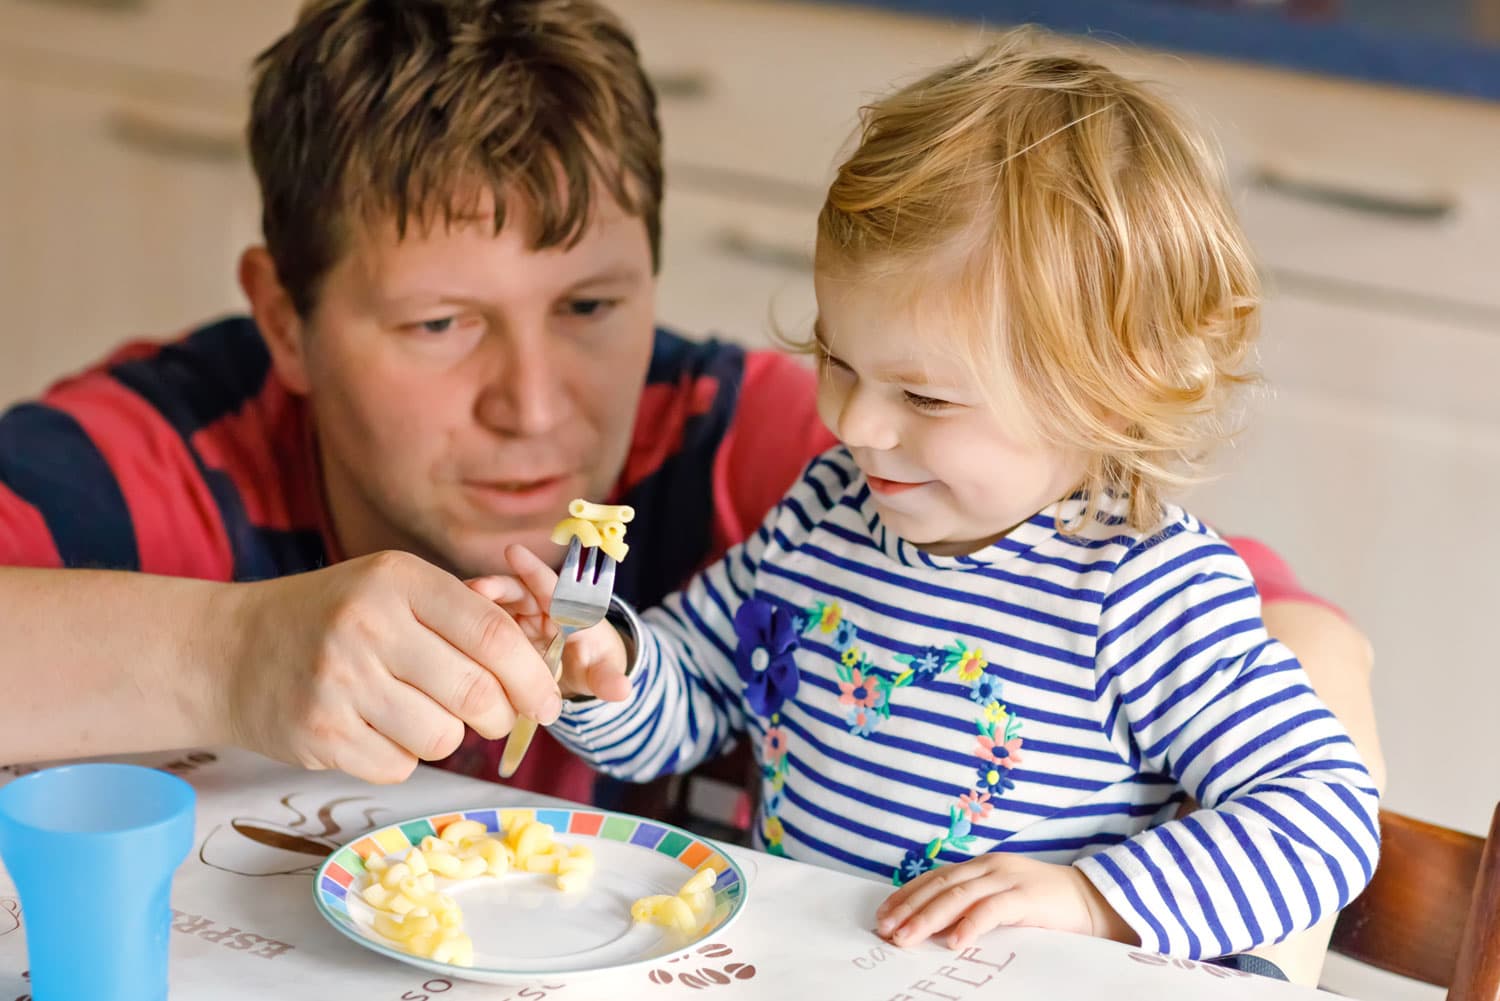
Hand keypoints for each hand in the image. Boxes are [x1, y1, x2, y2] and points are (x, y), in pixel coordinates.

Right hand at [220, 550, 561, 784]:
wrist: (229, 651)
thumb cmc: (333, 617)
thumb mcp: (392, 588)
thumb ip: (463, 614)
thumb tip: (544, 660)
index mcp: (398, 580)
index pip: (492, 634)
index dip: (533, 674)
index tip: (548, 700)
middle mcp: (368, 626)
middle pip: (476, 693)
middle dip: (500, 715)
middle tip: (492, 716)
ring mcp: (339, 682)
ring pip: (442, 738)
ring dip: (445, 735)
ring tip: (415, 712)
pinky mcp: (319, 734)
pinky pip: (400, 766)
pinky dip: (401, 756)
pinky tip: (373, 728)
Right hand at [463, 543, 631, 703]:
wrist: (577, 672)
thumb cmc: (592, 663)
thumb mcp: (600, 672)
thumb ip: (607, 678)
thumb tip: (623, 689)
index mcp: (566, 609)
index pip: (550, 586)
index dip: (532, 570)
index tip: (513, 552)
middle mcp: (537, 607)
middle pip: (514, 591)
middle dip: (496, 587)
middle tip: (475, 588)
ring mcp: (513, 619)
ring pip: (492, 606)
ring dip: (474, 606)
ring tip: (454, 606)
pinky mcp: (494, 634)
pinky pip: (477, 625)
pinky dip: (462, 625)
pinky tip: (440, 628)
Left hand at [874, 854, 1136, 950]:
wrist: (1096, 899)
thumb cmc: (1045, 906)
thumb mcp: (1002, 900)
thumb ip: (973, 906)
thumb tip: (935, 928)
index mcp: (980, 867)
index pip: (934, 878)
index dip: (906, 896)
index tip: (883, 916)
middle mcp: (989, 867)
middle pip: (939, 886)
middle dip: (909, 909)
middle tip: (886, 931)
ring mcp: (1008, 879)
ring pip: (958, 896)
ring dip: (928, 919)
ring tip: (907, 938)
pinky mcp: (1027, 897)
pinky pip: (992, 910)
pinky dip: (970, 925)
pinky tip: (954, 942)